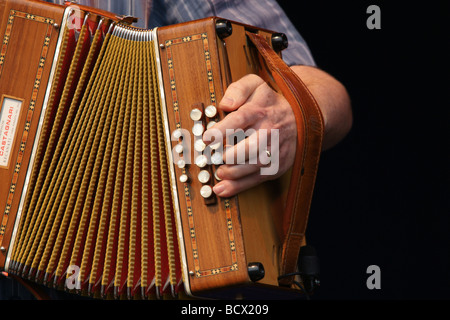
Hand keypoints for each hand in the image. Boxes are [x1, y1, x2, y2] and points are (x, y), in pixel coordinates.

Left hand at [202, 74, 296, 197]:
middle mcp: (270, 130)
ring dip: (234, 173)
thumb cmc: (268, 102)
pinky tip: (224, 189)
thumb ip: (238, 90)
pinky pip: (259, 178)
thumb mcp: (254, 85)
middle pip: (250, 147)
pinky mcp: (279, 164)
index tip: (206, 139)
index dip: (222, 130)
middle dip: (230, 156)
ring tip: (219, 172)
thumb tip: (225, 104)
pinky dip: (240, 186)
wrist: (300, 116)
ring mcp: (276, 149)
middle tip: (214, 158)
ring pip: (255, 165)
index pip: (240, 119)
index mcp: (260, 109)